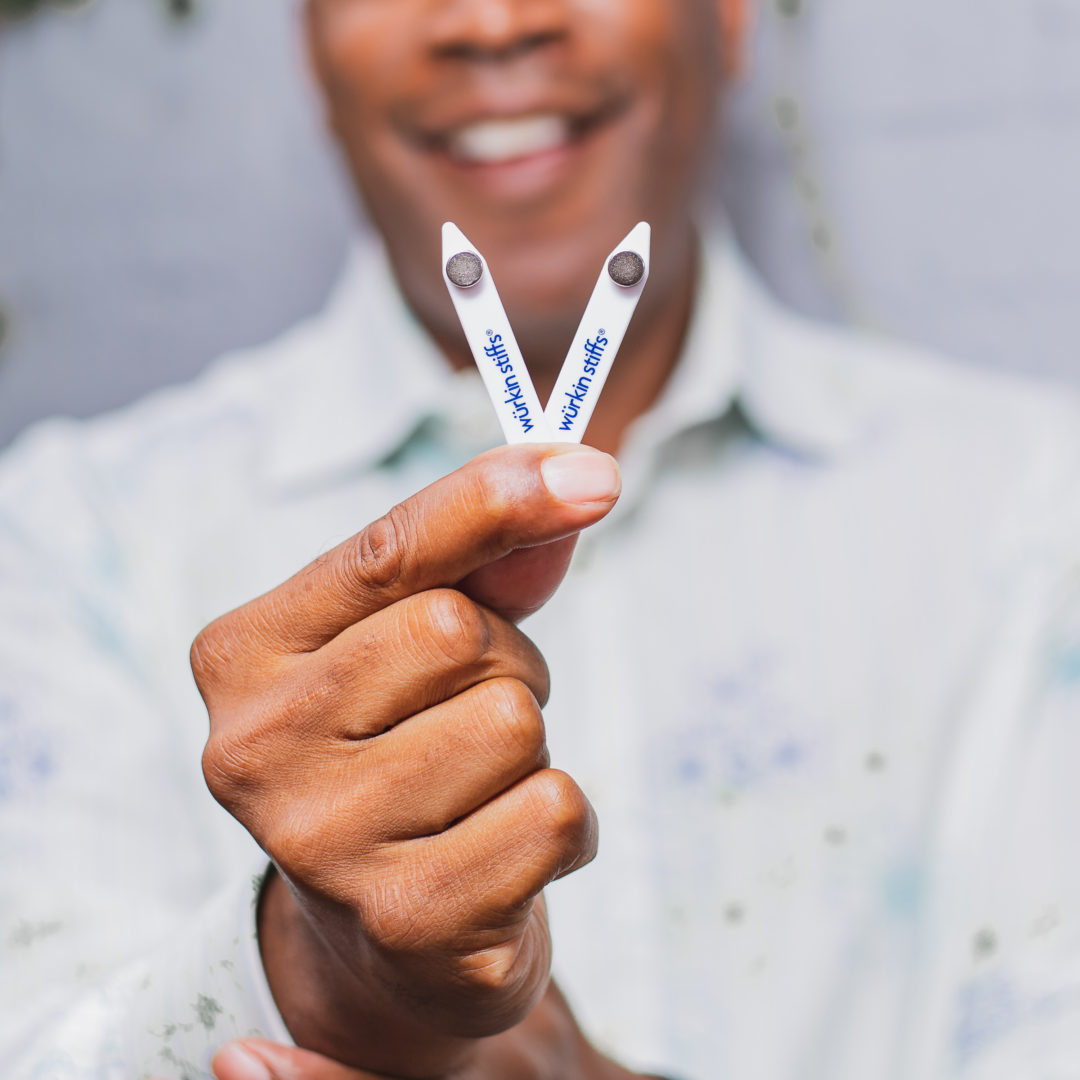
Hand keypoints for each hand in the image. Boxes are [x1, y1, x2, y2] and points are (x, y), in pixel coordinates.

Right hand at [192, 444, 620, 1077]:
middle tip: (466, 712)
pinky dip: (563, 824)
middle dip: (504, 660)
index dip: (494, 500)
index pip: (385, 552)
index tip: (595, 473)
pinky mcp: (408, 921)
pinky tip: (502, 853)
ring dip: (528, 746)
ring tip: (474, 787)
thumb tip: (577, 477)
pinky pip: (555, 811)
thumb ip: (484, 556)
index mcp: (243, 655)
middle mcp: (257, 749)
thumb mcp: (414, 641)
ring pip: (514, 721)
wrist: (379, 938)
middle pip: (461, 632)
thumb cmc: (400, 750)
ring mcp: (324, 844)